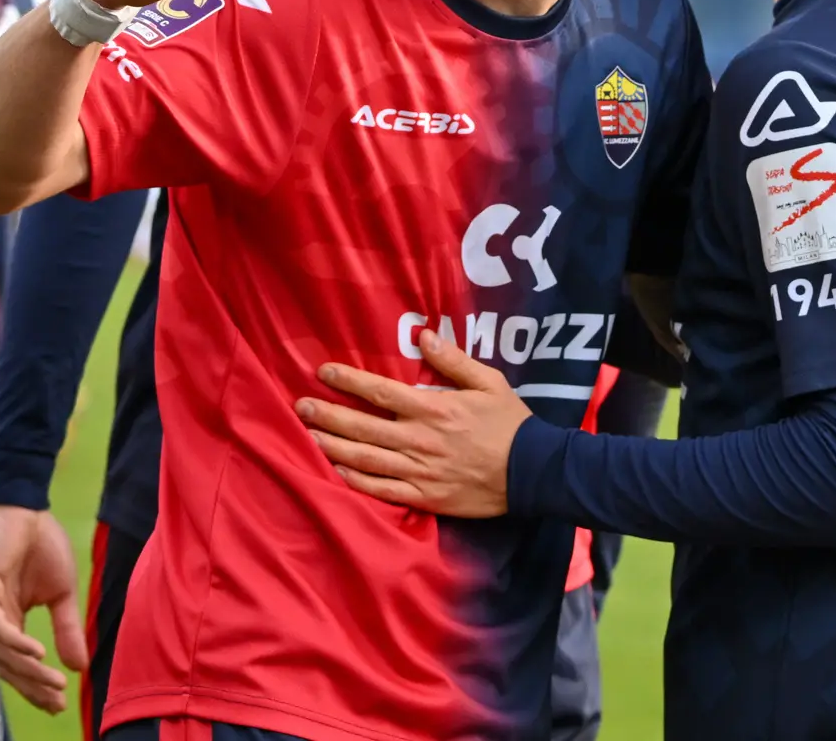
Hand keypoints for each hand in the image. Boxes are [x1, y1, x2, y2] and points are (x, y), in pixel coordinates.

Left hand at [0, 505, 87, 714]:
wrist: (27, 506)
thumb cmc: (42, 544)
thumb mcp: (62, 593)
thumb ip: (67, 629)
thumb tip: (81, 667)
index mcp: (9, 620)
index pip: (18, 663)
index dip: (36, 686)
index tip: (59, 705)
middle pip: (7, 666)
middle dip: (33, 687)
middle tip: (57, 702)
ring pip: (2, 651)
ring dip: (29, 671)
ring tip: (54, 684)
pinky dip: (17, 643)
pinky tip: (38, 654)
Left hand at [295, 328, 531, 517]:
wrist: (535, 473)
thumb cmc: (511, 424)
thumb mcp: (488, 382)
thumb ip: (453, 360)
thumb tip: (423, 336)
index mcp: (432, 408)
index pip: (380, 391)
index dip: (348, 381)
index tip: (323, 372)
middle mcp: (418, 439)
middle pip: (362, 426)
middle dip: (328, 415)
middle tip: (300, 406)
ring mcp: (419, 471)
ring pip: (365, 459)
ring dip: (333, 447)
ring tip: (307, 437)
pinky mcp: (425, 498)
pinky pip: (382, 491)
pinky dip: (357, 482)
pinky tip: (336, 472)